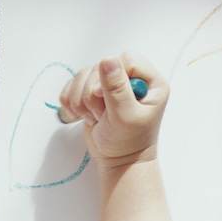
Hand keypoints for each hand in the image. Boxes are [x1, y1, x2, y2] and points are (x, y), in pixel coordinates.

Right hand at [58, 53, 167, 171]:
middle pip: (102, 65)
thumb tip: (107, 60)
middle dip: (93, 92)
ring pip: (84, 74)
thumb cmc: (128, 143)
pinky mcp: (94, 92)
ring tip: (93, 118)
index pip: (126, 59)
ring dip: (81, 99)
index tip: (103, 97)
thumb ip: (117, 88)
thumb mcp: (125, 116)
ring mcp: (111, 84)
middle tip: (101, 116)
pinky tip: (79, 116)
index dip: (111, 74)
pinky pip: (74, 84)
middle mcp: (132, 78)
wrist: (119, 161)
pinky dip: (71, 100)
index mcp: (151, 82)